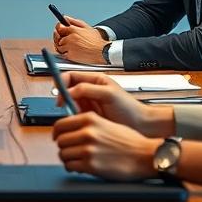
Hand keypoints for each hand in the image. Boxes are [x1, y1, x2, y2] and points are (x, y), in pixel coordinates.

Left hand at [51, 14, 92, 52]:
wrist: (102, 52)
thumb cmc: (96, 40)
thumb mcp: (86, 27)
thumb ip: (74, 21)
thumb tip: (65, 17)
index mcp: (73, 30)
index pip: (59, 27)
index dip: (58, 29)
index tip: (59, 31)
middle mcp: (70, 38)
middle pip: (58, 38)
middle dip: (60, 39)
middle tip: (65, 41)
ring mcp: (70, 47)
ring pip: (59, 46)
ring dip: (62, 47)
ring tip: (71, 47)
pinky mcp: (71, 56)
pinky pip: (62, 54)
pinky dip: (65, 54)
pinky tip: (72, 52)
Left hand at [53, 112, 158, 180]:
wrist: (144, 155)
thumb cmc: (129, 141)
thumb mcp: (106, 123)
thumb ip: (87, 124)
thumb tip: (69, 129)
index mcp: (90, 119)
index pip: (60, 124)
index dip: (57, 133)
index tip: (57, 137)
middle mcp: (87, 132)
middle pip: (60, 141)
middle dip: (64, 147)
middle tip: (70, 151)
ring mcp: (88, 149)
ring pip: (63, 154)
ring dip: (68, 158)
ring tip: (77, 160)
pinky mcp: (90, 165)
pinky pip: (70, 166)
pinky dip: (73, 168)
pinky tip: (81, 167)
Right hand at [59, 72, 173, 136]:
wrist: (142, 126)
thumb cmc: (130, 109)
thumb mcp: (109, 94)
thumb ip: (88, 89)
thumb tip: (70, 91)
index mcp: (95, 80)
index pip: (71, 76)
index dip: (61, 83)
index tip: (59, 95)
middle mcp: (91, 90)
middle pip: (68, 90)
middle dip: (65, 99)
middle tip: (69, 108)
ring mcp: (90, 103)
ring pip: (70, 103)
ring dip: (70, 109)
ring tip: (79, 116)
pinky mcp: (90, 116)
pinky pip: (76, 115)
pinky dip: (75, 118)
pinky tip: (82, 123)